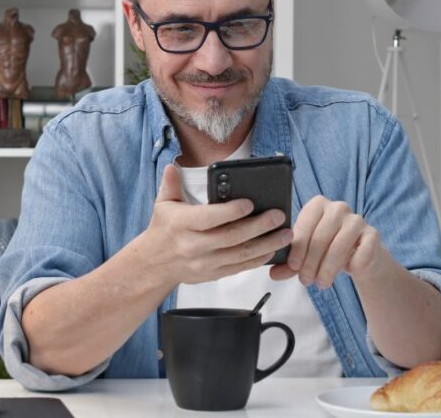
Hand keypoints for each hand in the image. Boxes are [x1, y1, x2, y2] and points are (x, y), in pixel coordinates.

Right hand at [138, 164, 292, 285]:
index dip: (231, 211)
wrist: (155, 264)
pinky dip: (258, 259)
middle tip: (278, 215)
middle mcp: (194, 246)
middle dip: (259, 226)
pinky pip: (240, 267)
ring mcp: (205, 263)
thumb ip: (170, 184)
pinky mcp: (213, 274)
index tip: (250, 203)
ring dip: (266, 244)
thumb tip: (173, 167)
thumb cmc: (164, 229)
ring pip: (241, 254)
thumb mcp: (163, 204)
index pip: (210, 218)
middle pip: (232, 237)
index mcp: (182, 224)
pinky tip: (273, 249)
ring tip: (285, 234)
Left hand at [270, 195, 385, 287]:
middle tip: (306, 281)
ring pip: (340, 244)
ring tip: (321, 283)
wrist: (357, 257)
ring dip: (329, 267)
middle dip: (311, 262)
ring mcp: (357, 219)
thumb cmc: (326, 252)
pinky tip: (348, 271)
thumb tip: (273, 274)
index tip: (293, 266)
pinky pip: (363, 250)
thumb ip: (289, 264)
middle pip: (321, 236)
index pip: (305, 223)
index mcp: (317, 205)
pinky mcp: (373, 234)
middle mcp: (338, 207)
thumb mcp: (305, 257)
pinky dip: (354, 264)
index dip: (298, 247)